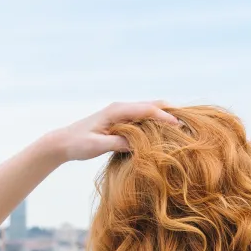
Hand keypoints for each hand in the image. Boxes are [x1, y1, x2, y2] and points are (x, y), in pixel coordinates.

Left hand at [46, 101, 180, 161]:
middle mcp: (120, 108)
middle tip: (188, 122)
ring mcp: (121, 113)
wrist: (63, 142)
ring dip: (164, 116)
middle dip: (170, 112)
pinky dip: (155, 121)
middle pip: (152, 105)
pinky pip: (143, 117)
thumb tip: (139, 143)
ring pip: (148, 110)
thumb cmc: (78, 143)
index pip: (146, 110)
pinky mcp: (120, 120)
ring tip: (181, 126)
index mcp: (116, 111)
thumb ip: (118, 142)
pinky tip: (164, 131)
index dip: (164, 117)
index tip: (179, 126)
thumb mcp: (98, 145)